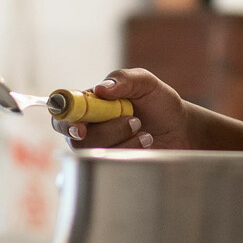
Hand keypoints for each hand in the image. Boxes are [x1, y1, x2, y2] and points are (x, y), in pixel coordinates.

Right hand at [52, 68, 190, 150]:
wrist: (180, 128)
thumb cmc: (159, 102)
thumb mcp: (146, 83)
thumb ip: (124, 80)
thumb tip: (101, 89)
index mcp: (91, 103)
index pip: (62, 111)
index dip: (64, 120)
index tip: (80, 128)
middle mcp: (90, 125)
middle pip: (76, 137)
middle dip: (105, 131)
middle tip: (134, 120)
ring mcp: (101, 145)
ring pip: (94, 150)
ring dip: (123, 139)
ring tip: (144, 129)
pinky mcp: (112, 161)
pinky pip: (110, 162)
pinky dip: (130, 150)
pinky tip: (146, 141)